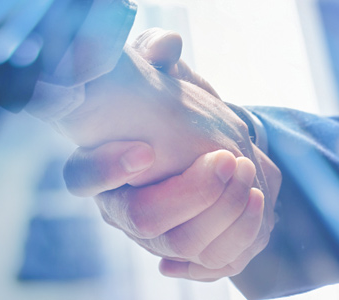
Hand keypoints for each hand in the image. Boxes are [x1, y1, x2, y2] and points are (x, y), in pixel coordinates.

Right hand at [61, 28, 281, 279]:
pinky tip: (256, 199)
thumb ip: (153, 55)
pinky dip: (239, 235)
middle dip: (193, 191)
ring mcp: (154, 237)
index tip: (146, 150)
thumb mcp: (155, 74)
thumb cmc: (167, 107)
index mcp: (97, 168)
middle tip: (227, 156)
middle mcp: (120, 208)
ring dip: (224, 211)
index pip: (81, 179)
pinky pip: (213, 262)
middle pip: (143, 221)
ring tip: (248, 171)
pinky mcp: (191, 252)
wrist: (202, 145)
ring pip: (182, 245)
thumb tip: (165, 44)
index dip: (108, 169)